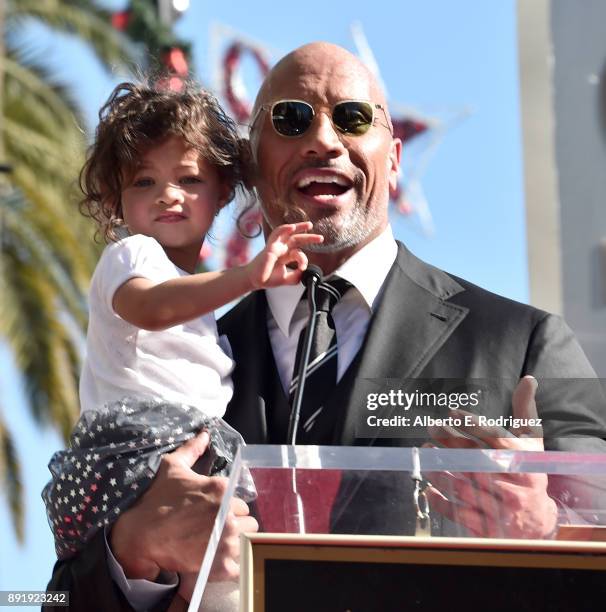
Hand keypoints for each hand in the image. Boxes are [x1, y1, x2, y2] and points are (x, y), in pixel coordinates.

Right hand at [110, 431, 257, 580]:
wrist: (140, 537)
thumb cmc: (156, 501)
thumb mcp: (172, 467)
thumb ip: (192, 449)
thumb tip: (204, 434)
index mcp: (221, 490)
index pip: (242, 502)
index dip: (230, 508)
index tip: (217, 512)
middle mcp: (228, 514)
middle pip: (249, 521)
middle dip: (236, 524)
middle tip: (218, 529)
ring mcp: (226, 540)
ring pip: (247, 541)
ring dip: (236, 543)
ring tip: (218, 545)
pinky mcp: (220, 564)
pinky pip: (240, 565)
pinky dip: (233, 565)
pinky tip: (218, 560)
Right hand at [246, 222, 322, 288]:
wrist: (254, 281)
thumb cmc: (267, 278)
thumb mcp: (286, 279)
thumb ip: (296, 276)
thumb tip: (304, 272)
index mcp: (285, 255)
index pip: (299, 252)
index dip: (303, 259)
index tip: (302, 268)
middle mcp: (281, 248)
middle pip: (297, 239)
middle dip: (309, 237)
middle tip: (321, 238)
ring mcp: (275, 246)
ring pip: (288, 232)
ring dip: (299, 227)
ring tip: (309, 225)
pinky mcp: (270, 247)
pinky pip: (277, 234)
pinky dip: (285, 229)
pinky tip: (292, 227)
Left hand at [425, 376, 557, 538]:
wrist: (539, 524)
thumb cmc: (529, 472)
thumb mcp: (532, 442)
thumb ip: (525, 410)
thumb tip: (528, 378)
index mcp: (525, 462)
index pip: (497, 440)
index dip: (474, 425)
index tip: (452, 413)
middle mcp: (515, 486)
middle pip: (478, 460)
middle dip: (452, 442)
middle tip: (432, 427)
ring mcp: (501, 509)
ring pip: (466, 487)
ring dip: (442, 469)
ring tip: (425, 452)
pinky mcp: (488, 528)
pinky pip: (460, 513)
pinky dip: (442, 500)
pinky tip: (428, 487)